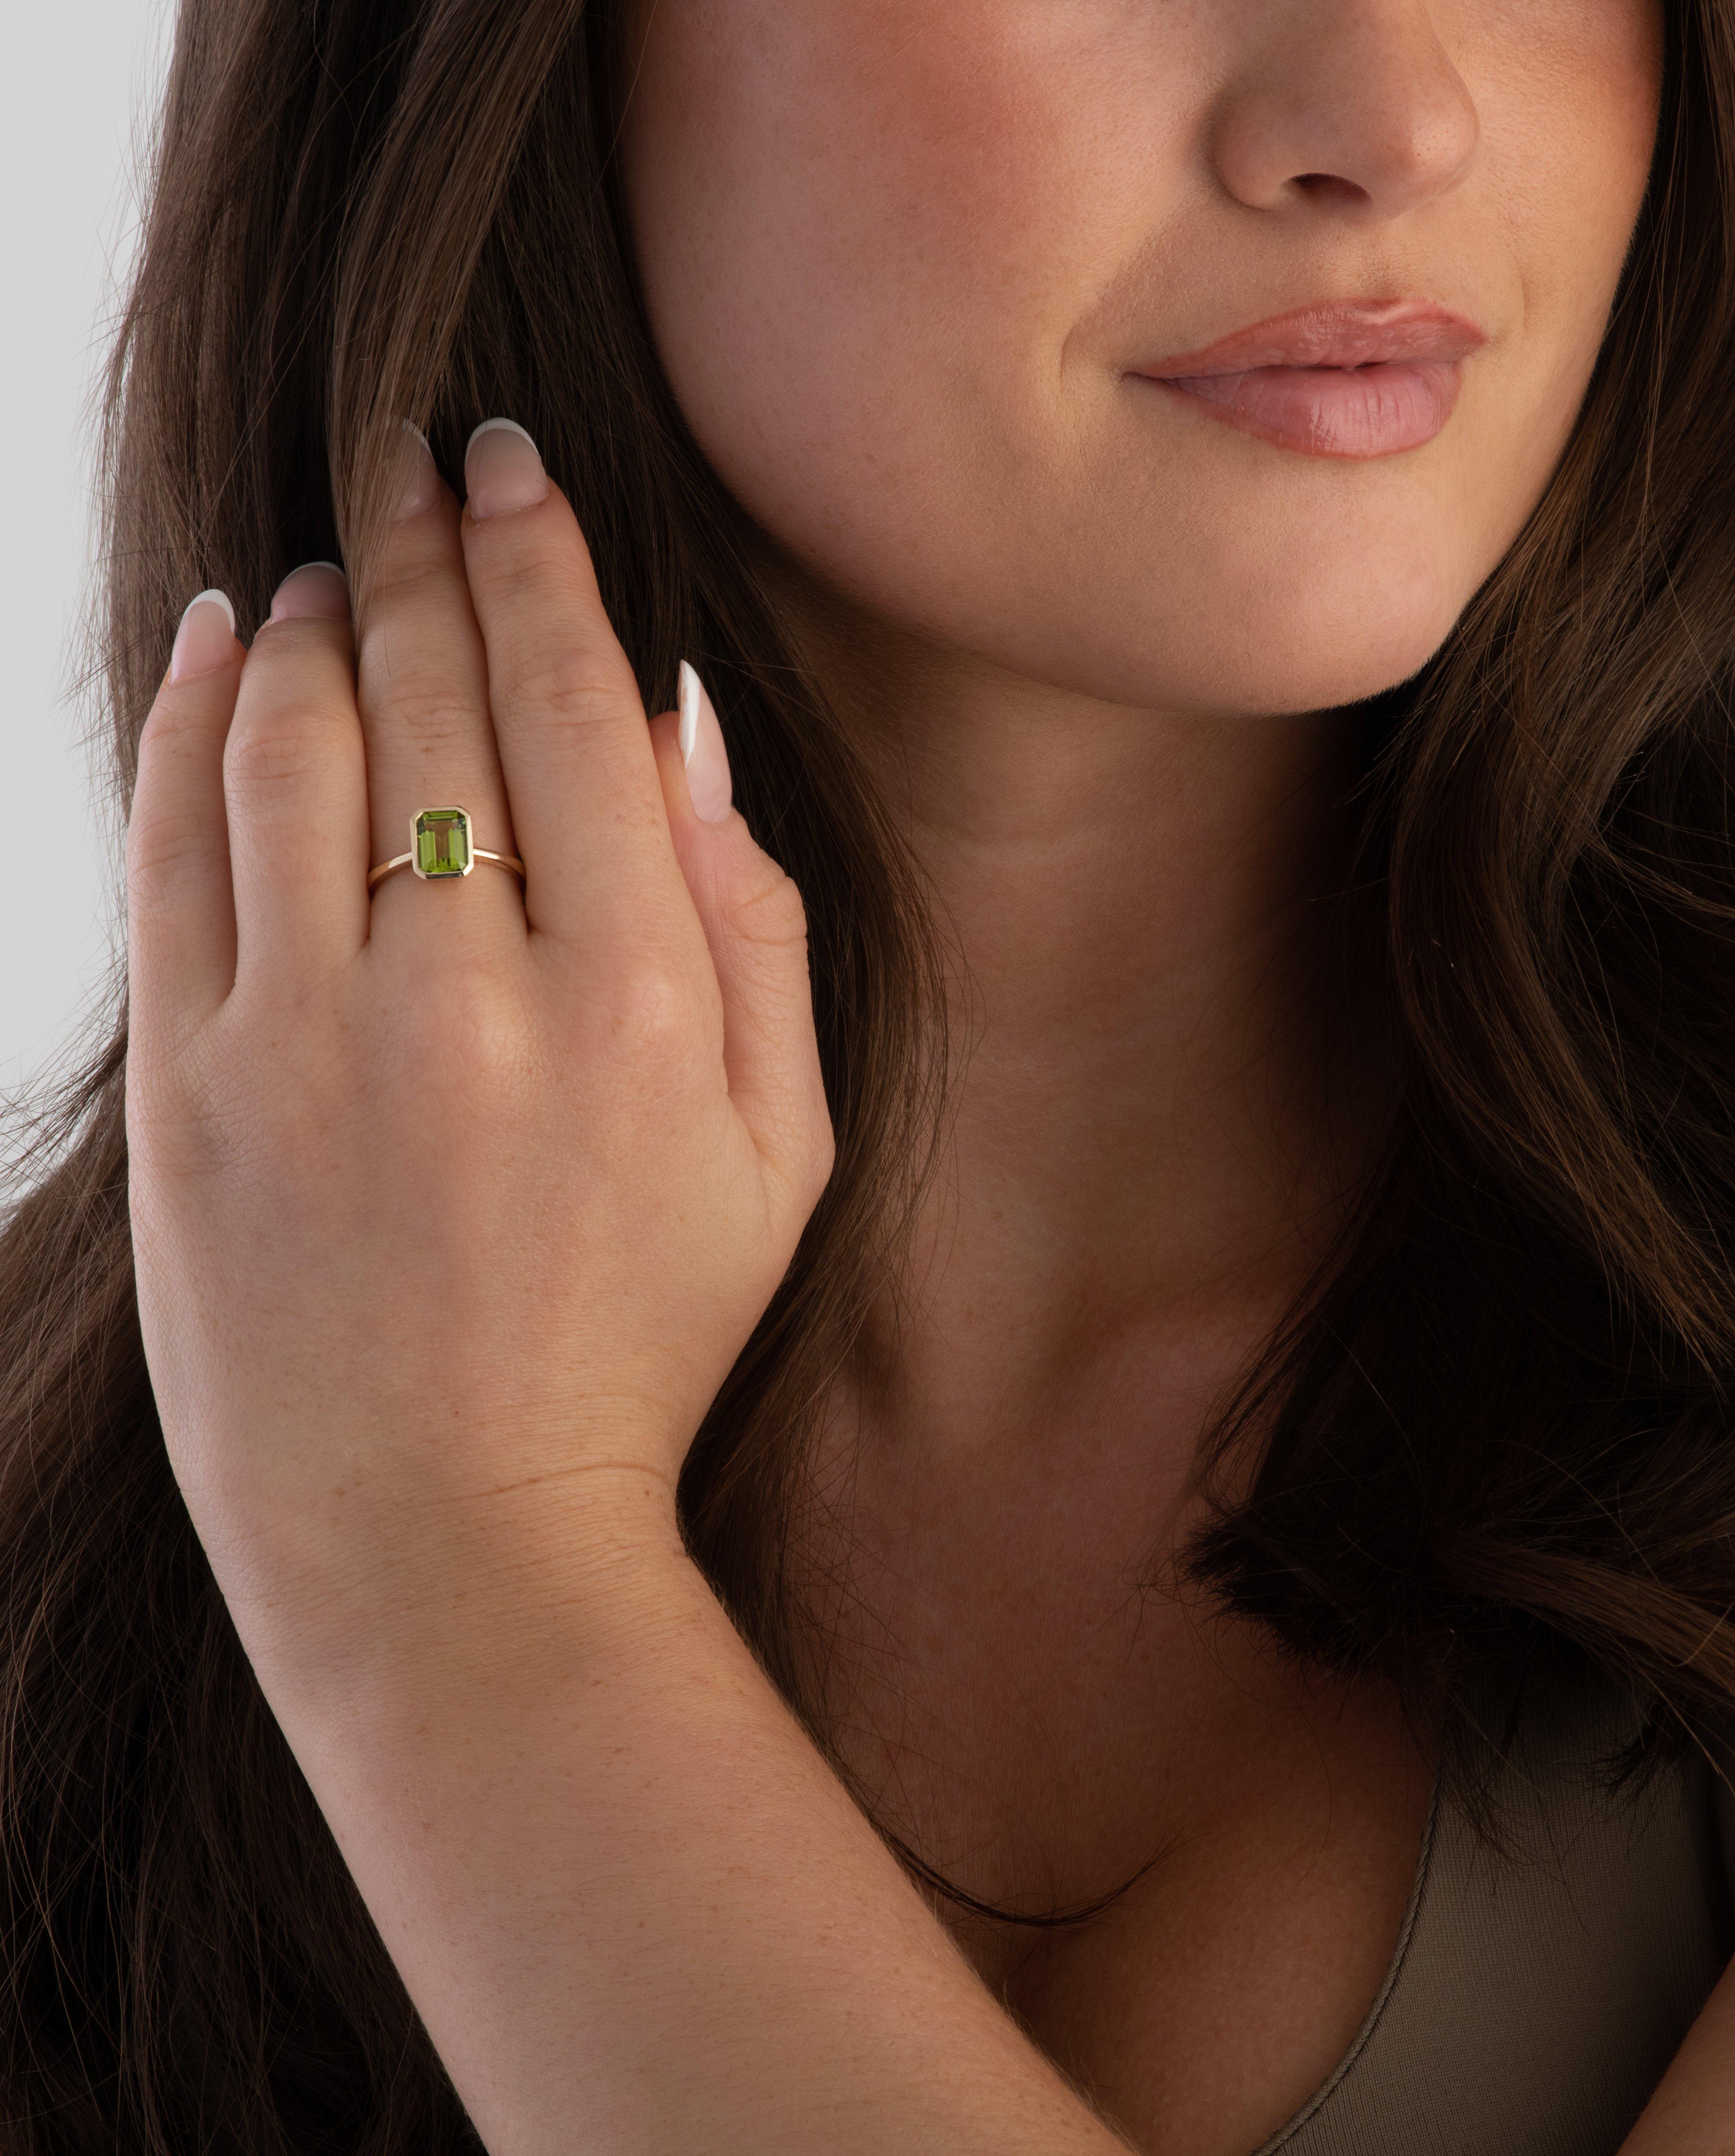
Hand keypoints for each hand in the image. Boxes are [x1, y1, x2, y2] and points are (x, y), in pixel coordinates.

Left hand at [122, 420, 832, 1673]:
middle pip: (428, 694)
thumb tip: (684, 740)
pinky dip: (194, 718)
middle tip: (411, 457)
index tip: (508, 468)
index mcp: (635, 1007)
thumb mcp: (779, 1159)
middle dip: (421, 545)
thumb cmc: (639, 1340)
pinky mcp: (190, 1090)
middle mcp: (469, 997)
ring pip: (293, 741)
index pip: (569, 707)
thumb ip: (757, 941)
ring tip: (333, 555)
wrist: (451, 1535)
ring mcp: (305, 1041)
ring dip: (314, 614)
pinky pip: (177, 846)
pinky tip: (224, 642)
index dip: (536, 561)